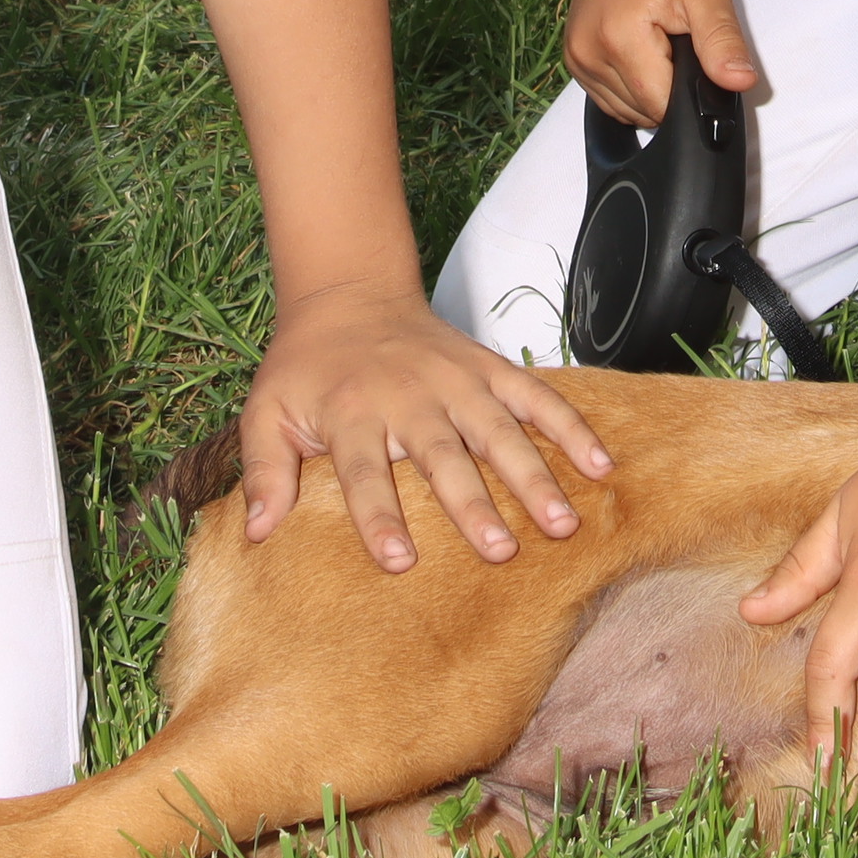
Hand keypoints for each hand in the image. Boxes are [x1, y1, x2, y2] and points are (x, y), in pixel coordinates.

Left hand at [236, 279, 610, 570]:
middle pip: (442, 455)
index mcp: (350, 411)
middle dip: (472, 503)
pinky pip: (536, 396)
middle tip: (499, 552)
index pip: (363, 470)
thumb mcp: (265, 413)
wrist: (347, 296)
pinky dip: (570, 427)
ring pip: (499, 430)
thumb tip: (257, 533)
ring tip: (562, 523)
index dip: (379, 515)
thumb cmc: (305, 369)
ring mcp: (455, 380)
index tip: (399, 561)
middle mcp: (408, 395)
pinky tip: (600, 466)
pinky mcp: (487, 368)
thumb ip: (263, 471)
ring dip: (533, 476)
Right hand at [560, 0, 756, 124]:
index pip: (662, 105)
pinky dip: (632, 84)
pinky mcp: (573, 56)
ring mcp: (575, 56)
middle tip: (680, 39)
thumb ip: (722, 42)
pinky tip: (644, 49)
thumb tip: (740, 83)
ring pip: (625, 109)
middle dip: (671, 87)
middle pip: (642, 111)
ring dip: (650, 88)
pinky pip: (609, 95)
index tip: (697, 54)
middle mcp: (586, 52)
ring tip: (661, 40)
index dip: (690, 91)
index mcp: (616, 38)